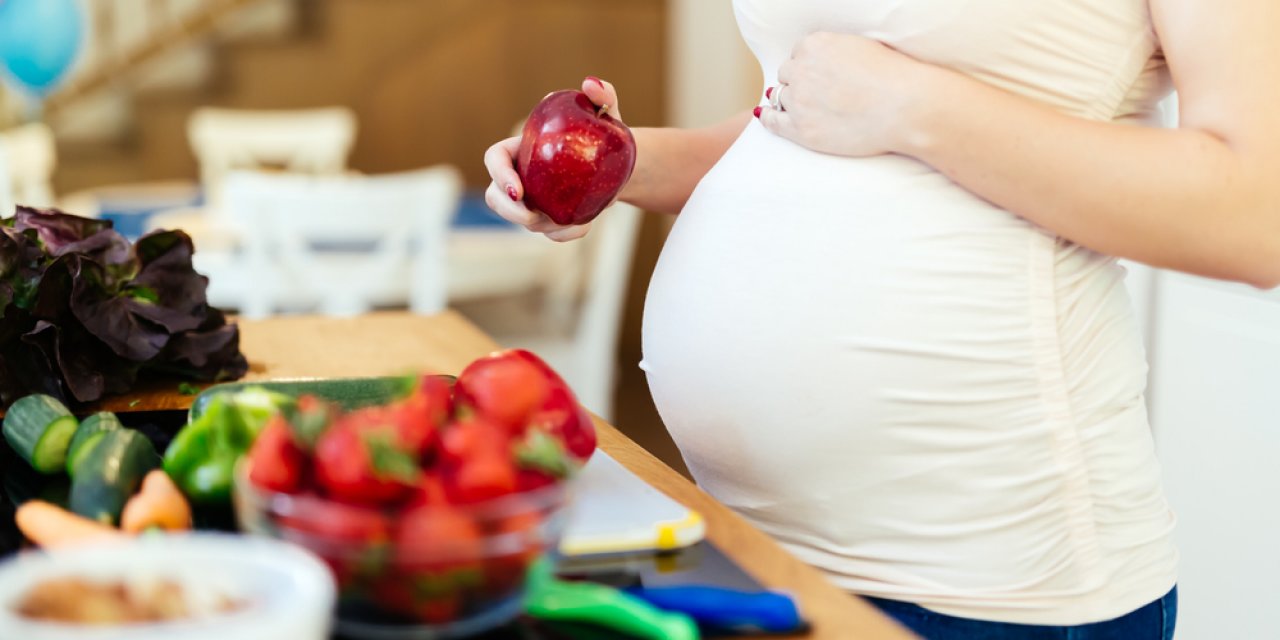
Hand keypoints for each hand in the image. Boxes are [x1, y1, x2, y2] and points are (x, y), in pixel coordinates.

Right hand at [484, 76, 623, 241]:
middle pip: (495, 196)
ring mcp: (534, 200)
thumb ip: (603, 94)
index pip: (495, 159)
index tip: (517, 189)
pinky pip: (550, 234)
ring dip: (542, 225)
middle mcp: (521, 176)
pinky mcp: (551, 219)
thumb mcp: (608, 112)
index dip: (499, 175)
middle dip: (507, 211)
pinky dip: (564, 234)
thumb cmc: (606, 132)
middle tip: (531, 216)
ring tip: (570, 218)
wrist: (622, 164)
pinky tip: (584, 226)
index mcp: (522, 148)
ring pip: (522, 220)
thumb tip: (590, 85)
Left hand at [757, 32, 931, 156]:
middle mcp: (801, 70)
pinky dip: (769, 118)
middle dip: (798, 81)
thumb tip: (826, 61)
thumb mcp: (860, 47)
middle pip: (787, 74)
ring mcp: (799, 101)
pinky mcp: (802, 129)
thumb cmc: (893, 76)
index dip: (808, 65)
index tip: (817, 75)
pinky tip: (767, 117)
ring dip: (788, 100)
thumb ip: (836, 52)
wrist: (905, 107)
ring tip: (799, 106)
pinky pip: (773, 122)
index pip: (799, 53)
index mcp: (815, 45)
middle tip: (814, 92)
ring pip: (780, 96)